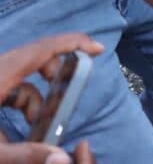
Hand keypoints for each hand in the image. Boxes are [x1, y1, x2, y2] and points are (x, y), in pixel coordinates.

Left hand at [0, 34, 101, 163]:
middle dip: (54, 79)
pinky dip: (16, 105)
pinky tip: (16, 131)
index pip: (42, 49)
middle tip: (66, 98)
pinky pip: (3, 90)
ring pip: (17, 80)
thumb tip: (61, 157)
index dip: (73, 44)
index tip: (97, 50)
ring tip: (39, 125)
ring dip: (33, 100)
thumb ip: (25, 154)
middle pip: (33, 61)